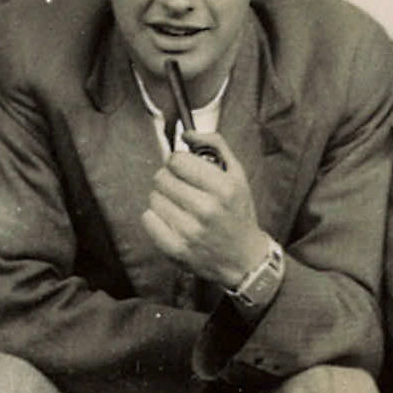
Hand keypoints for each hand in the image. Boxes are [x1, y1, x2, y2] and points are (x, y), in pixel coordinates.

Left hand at [141, 138, 269, 292]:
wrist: (244, 259)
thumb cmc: (238, 213)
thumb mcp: (238, 175)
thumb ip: (215, 146)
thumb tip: (186, 134)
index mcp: (223, 188)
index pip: (177, 160)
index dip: (177, 162)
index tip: (184, 169)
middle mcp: (206, 209)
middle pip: (162, 178)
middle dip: (169, 179)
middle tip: (182, 189)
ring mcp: (189, 231)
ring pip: (153, 197)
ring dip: (163, 199)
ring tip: (180, 206)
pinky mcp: (175, 248)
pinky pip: (147, 219)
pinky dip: (156, 217)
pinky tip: (172, 221)